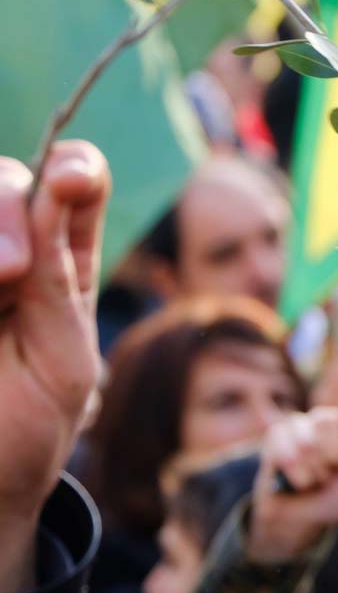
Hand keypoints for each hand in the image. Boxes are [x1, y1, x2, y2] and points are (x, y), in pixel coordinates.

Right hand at [0, 143, 109, 592]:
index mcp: (61, 259)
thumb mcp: (63, 359)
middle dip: (3, 206)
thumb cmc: (26, 426)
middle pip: (1, 177)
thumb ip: (60, 278)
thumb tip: (59, 186)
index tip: (72, 179)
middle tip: (12, 271)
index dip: (74, 166)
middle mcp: (6, 246)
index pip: (73, 178)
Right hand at [247, 406, 337, 562]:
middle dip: (331, 455)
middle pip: (328, 418)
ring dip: (315, 471)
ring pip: (307, 442)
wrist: (304, 520)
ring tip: (318, 479)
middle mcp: (329, 416)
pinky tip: (300, 481)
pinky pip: (287, 455)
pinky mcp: (277, 435)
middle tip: (333, 471)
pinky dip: (299, 477)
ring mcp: (300, 423)